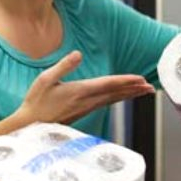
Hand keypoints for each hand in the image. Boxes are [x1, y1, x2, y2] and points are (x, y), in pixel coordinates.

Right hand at [17, 51, 154, 124]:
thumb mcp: (45, 79)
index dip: (126, 80)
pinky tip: (122, 96)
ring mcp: (86, 108)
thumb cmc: (36, 102)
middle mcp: (86, 101)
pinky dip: (118, 98)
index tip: (141, 79)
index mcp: (79, 91)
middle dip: (134, 89)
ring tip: (143, 91)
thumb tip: (78, 54)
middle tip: (151, 86)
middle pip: (116, 94)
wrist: (30, 126)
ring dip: (129, 94)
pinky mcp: (83, 111)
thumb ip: (63, 66)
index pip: (108, 84)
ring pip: (113, 100)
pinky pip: (106, 103)